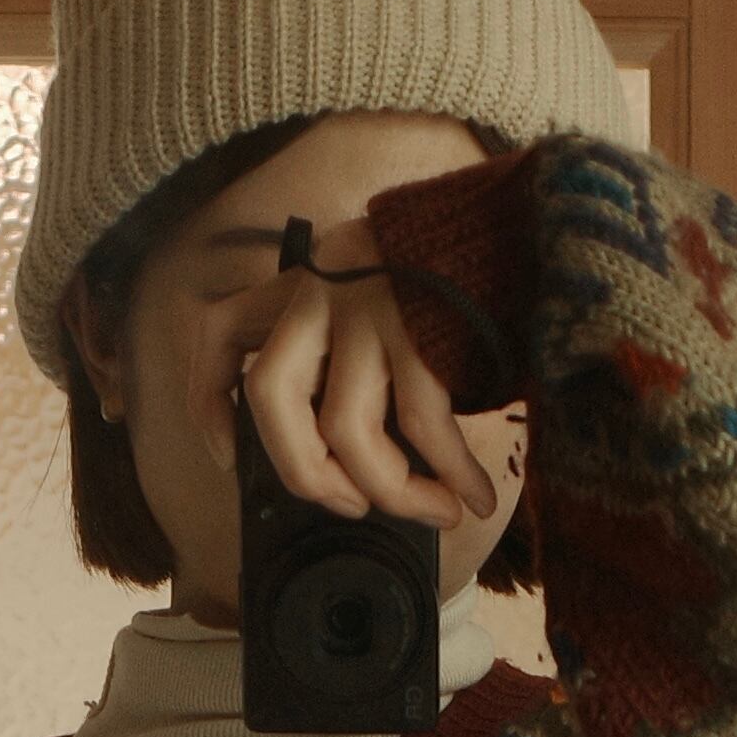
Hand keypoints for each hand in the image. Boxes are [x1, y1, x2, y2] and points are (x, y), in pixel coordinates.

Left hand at [234, 216, 500, 533]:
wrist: (527, 224)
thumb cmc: (455, 283)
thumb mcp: (378, 299)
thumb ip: (345, 352)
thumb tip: (344, 459)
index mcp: (304, 282)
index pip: (220, 332)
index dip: (209, 404)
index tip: (230, 457)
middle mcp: (324, 287)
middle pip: (271, 397)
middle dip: (305, 473)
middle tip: (347, 505)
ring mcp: (370, 305)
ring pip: (346, 427)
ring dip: (391, 492)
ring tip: (434, 511)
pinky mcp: (422, 326)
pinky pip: (422, 424)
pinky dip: (450, 474)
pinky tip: (472, 497)